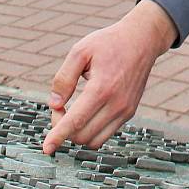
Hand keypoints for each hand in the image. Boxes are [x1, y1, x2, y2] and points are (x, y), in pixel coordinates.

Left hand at [42, 0, 177, 153]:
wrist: (142, 40)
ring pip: (94, 140)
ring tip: (71, 111)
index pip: (76, 121)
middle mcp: (116, 104)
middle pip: (82, 135)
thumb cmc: (109, 43)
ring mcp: (125, 110)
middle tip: (59, 107)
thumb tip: (54, 104)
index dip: (58, 136)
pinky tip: (85, 113)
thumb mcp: (80, 51)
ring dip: (77, 133)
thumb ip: (64, 78)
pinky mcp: (129, 112)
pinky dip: (90, 131)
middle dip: (63, 128)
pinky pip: (105, 134)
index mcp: (102, 88)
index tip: (46, 148)